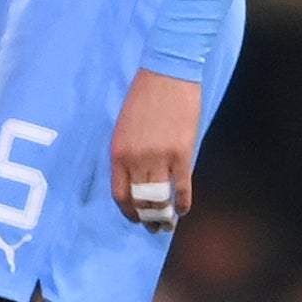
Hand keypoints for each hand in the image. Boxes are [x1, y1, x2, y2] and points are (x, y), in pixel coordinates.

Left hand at [108, 69, 205, 226]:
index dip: (128, 211)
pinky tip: (184, 210)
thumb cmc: (144, 95)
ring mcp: (159, 158)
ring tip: (169, 224)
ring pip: (160, 199)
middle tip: (154, 227)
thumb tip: (137, 177)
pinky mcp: (182, 154)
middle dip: (147, 219)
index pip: (120, 193)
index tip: (135, 218)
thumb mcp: (125, 126)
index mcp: (118, 152)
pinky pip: (182, 187)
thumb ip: (128, 152)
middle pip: (140, 200)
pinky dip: (183, 203)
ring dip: (164, 217)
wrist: (168, 73)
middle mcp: (136, 159)